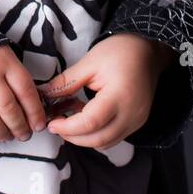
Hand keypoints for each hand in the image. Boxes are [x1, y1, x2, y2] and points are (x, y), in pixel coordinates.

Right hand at [0, 44, 47, 146]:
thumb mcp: (2, 55)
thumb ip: (14, 77)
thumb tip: (31, 107)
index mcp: (3, 60)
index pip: (25, 90)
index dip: (35, 111)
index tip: (39, 124)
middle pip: (7, 107)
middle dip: (19, 126)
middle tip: (25, 134)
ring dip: (2, 133)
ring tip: (8, 137)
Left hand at [37, 34, 175, 150]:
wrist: (149, 50)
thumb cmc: (120, 51)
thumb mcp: (90, 62)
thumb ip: (66, 82)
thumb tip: (43, 94)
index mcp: (120, 95)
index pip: (91, 122)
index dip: (68, 127)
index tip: (52, 123)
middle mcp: (132, 114)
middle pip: (99, 139)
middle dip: (73, 137)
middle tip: (56, 125)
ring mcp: (137, 121)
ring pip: (106, 143)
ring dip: (84, 138)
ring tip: (69, 122)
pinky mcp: (137, 122)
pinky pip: (114, 137)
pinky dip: (97, 134)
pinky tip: (86, 119)